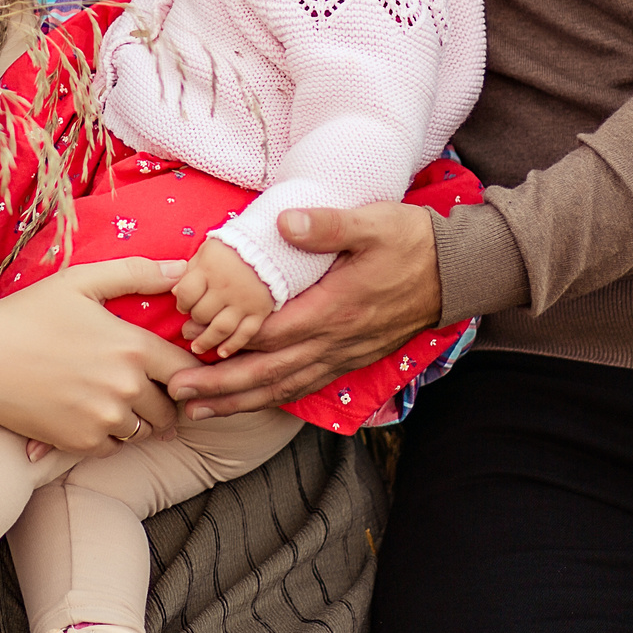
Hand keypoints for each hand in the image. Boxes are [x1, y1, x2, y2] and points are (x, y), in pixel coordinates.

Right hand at [0, 258, 199, 457]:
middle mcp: (125, 387)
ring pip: (144, 430)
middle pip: (170, 406)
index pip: (185, 369)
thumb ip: (136, 273)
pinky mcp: (82, 442)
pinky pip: (115, 447)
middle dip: (162, 397)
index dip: (184, 369)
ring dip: (138, 419)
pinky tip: (90, 413)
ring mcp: (104, 418)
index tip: (170, 368)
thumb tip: (182, 269)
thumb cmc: (27, 315)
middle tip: (143, 387)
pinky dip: (109, 435)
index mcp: (131, 346)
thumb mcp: (80, 282)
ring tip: (114, 399)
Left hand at [167, 204, 441, 418]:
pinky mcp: (350, 359)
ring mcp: (343, 355)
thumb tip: (284, 223)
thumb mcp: (373, 222)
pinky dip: (272, 398)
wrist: (455, 272)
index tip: (190, 341)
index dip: (228, 340)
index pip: (271, 333)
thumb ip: (327, 225)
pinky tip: (248, 403)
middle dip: (221, 387)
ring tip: (198, 410)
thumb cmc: (411, 242)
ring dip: (239, 401)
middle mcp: (335, 341)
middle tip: (177, 394)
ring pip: (283, 387)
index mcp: (333, 309)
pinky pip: (304, 386)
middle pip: (268, 373)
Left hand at [173, 238, 274, 356]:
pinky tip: (222, 352)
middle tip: (193, 321)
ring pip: (220, 328)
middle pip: (201, 313)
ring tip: (196, 347)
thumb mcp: (209, 249)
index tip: (183, 304)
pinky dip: (233, 345)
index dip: (181, 302)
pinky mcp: (260, 310)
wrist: (272, 245)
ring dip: (206, 341)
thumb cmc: (235, 246)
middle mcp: (226, 287)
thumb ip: (191, 269)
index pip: (187, 293)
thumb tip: (175, 292)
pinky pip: (246, 333)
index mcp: (210, 268)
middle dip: (194, 319)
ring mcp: (244, 301)